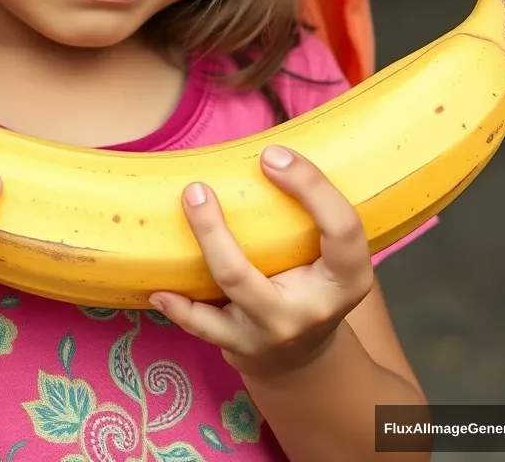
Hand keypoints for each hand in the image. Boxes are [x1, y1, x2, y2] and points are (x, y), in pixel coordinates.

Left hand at [148, 145, 372, 380]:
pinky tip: (158, 288)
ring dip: (203, 244)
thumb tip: (269, 145)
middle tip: (197, 187)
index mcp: (346, 279)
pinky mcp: (240, 346)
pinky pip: (202, 324)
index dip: (311, 187)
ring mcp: (271, 332)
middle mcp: (311, 309)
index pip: (342, 229)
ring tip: (186, 205)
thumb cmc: (313, 283)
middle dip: (217, 230)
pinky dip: (178, 306)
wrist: (306, 358)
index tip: (273, 155)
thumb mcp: (330, 256)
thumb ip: (309, 212)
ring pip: (229, 288)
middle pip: (257, 269)